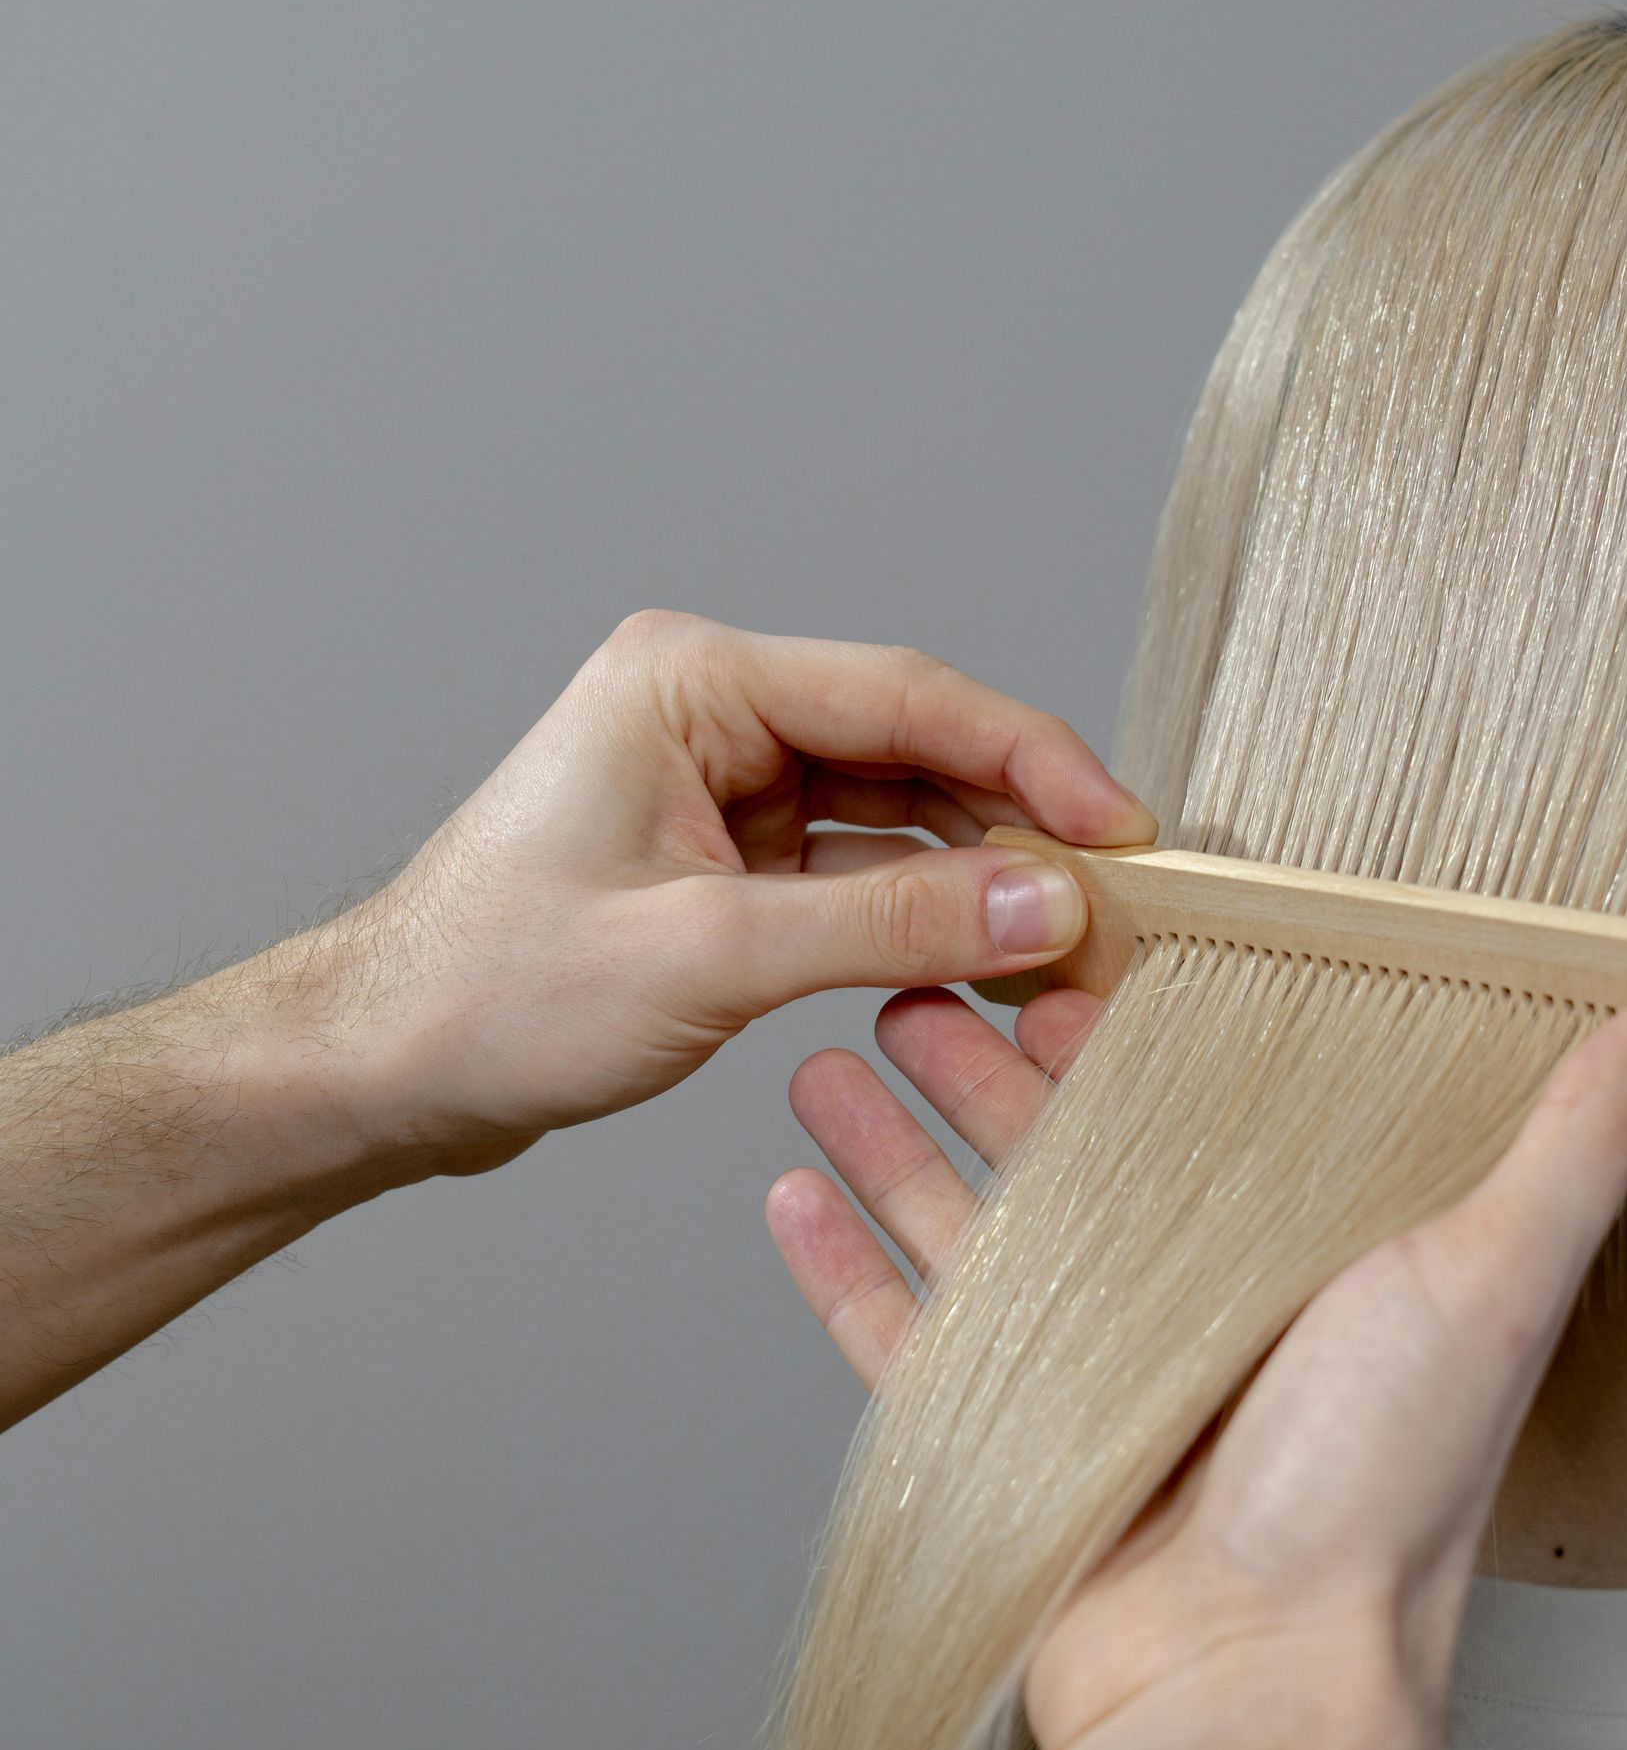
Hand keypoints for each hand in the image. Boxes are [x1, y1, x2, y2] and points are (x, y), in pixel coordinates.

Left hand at [325, 611, 1155, 1174]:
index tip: (1121, 828)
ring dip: (978, 873)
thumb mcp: (707, 955)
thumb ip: (889, 922)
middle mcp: (712, 713)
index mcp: (692, 681)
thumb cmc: (490, 992)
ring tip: (1070, 939)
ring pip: (894, 812)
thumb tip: (1045, 901)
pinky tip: (986, 957)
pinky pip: (856, 869)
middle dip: (1018, 821)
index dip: (1031, 759)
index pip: (907, 694)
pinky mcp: (724, 858)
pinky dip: (921, 913)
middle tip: (1121, 896)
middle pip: (913, 746)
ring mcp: (719, 785)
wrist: (381, 1067)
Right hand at [768, 983, 1626, 1749]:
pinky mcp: (1012, 1453)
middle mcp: (1200, 1310)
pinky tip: (792, 1195)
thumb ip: (1573, 1141)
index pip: (1204, 1098)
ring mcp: (1096, 1382)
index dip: (1131, 1018)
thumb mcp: (1492, 1277)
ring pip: (974, 1228)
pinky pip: (907, 1341)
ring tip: (829, 1055)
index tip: (1066, 939)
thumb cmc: (1379, 1496)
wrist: (1258, 1701)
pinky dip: (848, 1270)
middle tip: (913, 974)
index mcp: (1303, 1257)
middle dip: (987, 1062)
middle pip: (1068, 1151)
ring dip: (899, 1142)